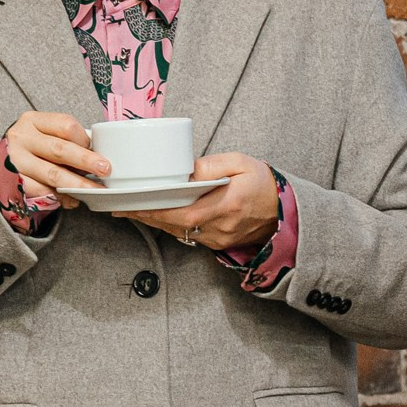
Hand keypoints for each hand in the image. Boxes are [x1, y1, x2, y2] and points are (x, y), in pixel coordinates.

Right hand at [1, 112, 106, 206]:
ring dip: (77, 183)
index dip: (84, 139)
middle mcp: (22, 138)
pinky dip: (61, 197)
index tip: (97, 149)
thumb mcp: (44, 133)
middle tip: (105, 169)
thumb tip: (97, 155)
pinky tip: (73, 200)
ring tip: (94, 189)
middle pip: (59, 149)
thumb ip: (66, 140)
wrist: (3, 161)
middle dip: (85, 160)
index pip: (64, 125)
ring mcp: (16, 161)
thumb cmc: (32, 145)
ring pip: (52, 174)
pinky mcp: (15, 182)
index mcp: (33, 121)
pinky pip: (43, 191)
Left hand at [137, 152, 277, 251]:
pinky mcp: (218, 242)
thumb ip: (212, 165)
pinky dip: (170, 225)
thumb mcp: (241, 163)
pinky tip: (156, 216)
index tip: (135, 204)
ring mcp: (219, 238)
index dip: (157, 210)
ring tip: (131, 210)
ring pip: (179, 232)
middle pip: (175, 225)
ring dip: (155, 222)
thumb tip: (186, 170)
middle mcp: (221, 226)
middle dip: (146, 216)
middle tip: (121, 207)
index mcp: (227, 205)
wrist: (284, 210)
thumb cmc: (263, 183)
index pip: (184, 212)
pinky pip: (188, 235)